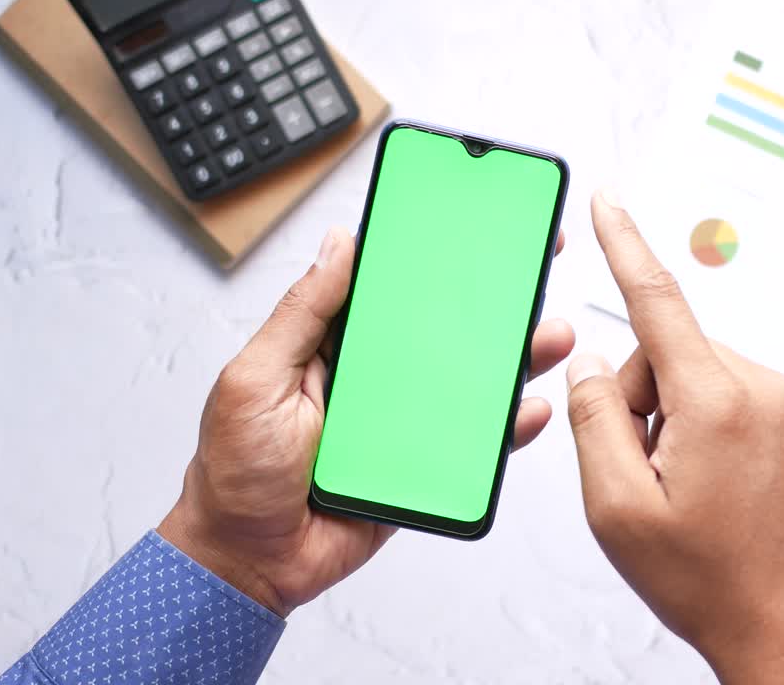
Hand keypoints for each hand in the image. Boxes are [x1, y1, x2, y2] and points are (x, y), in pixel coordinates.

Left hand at [159, 227, 573, 616]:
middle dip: (493, 297)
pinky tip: (527, 408)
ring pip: (470, 379)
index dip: (429, 251)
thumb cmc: (234, 473)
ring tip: (549, 335)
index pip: (390, 284)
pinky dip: (506, 425)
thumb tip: (337, 245)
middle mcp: (377, 374)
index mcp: (335, 343)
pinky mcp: (426, 464)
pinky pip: (475, 441)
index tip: (471, 219)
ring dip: (514, 356)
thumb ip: (301, 314)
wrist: (248, 562)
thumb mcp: (254, 379)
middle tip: (534, 265)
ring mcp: (405, 418)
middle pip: (445, 326)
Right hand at [565, 191, 783, 683]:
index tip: (607, 200)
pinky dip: (702, 430)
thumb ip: (595, 419)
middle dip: (640, 402)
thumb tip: (591, 361)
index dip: (622, 245)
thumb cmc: (709, 581)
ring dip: (672, 420)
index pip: (657, 301)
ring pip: (697, 378)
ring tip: (684, 492)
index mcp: (718, 401)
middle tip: (646, 476)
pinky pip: (728, 399)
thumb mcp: (619, 508)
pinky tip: (711, 490)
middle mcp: (764, 389)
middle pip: (667, 353)